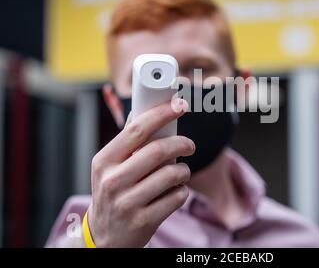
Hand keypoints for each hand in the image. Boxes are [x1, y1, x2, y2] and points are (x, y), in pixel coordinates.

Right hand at [87, 98, 193, 246]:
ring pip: (171, 174)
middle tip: (190, 145)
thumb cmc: (112, 193)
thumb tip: (142, 109)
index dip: (162, 113)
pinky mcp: (143, 221)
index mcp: (104, 161)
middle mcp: (112, 181)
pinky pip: (177, 197)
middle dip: (182, 143)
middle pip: (158, 150)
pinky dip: (182, 191)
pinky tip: (174, 192)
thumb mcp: (109, 167)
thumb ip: (126, 141)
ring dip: (184, 170)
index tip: (180, 105)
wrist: (105, 237)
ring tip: (181, 172)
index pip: (136, 129)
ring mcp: (127, 203)